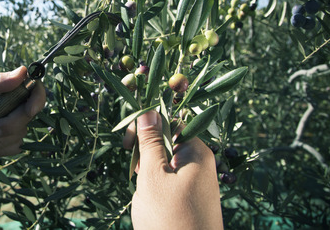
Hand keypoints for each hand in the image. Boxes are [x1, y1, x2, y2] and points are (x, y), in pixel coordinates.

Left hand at [0, 66, 45, 164]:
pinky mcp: (6, 142)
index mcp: (5, 88)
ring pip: (21, 133)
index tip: (28, 110)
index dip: (37, 98)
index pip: (33, 88)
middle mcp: (11, 105)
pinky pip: (13, 147)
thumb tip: (22, 72)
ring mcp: (10, 124)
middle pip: (29, 113)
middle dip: (11, 124)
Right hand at [124, 111, 222, 228]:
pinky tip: (150, 200)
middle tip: (135, 170)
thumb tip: (148, 111)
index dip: (147, 128)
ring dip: (149, 171)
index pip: (171, 123)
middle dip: (147, 152)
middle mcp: (201, 164)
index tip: (128, 144)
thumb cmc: (169, 218)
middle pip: (168, 142)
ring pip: (166, 163)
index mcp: (197, 153)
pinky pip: (171, 180)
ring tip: (143, 190)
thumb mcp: (153, 176)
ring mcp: (197, 182)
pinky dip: (156, 185)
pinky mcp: (191, 197)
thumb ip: (150, 142)